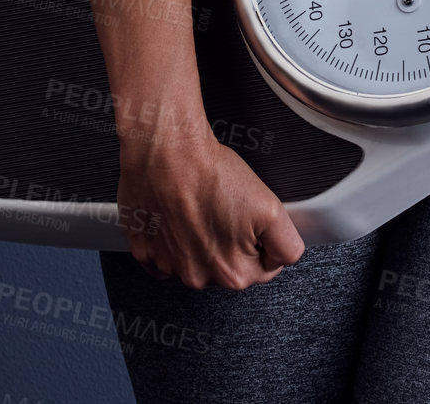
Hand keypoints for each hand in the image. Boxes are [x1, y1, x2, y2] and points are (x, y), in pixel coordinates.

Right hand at [116, 119, 306, 289]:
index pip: (264, 268)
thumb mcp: (271, 207)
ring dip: (202, 239)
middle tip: (226, 208)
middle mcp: (199, 278)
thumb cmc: (210, 173)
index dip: (263, 239)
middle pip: (230, 266)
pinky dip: (173, 239)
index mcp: (233, 273)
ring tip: (201, 206)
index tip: (251, 220)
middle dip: (233, 241)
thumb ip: (286, 242)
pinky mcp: (144, 252)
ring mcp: (169, 267)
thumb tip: (285, 257)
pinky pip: (166, 254)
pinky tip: (178, 215)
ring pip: (198, 259)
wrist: (168, 151)